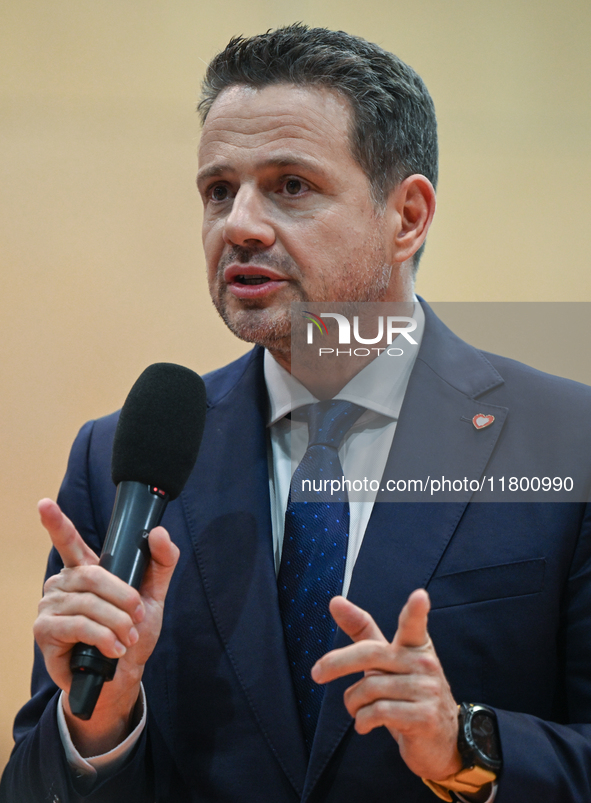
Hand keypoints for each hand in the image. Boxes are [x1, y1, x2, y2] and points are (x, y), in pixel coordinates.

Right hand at [33, 498, 178, 755]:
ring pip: (87, 603)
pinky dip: (102, 636)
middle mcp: (63, 583)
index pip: (69, 541)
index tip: (45, 504)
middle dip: (122, 595)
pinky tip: (114, 648)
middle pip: (93, 576)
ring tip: (129, 636)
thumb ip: (161, 560)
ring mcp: (50, 605)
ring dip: (116, 621)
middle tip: (138, 613)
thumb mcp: (153, 593)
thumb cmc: (132, 630)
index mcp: (85, 569)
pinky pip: (77, 626)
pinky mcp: (45, 630)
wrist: (122, 674)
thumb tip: (157, 531)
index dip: (56, 522)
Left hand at [311, 590, 461, 781]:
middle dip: (337, 663)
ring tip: (357, 709)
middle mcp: (424, 664)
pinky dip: (362, 720)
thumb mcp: (385, 660)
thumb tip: (335, 600)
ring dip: (353, 703)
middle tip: (316, 674)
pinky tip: (365, 723)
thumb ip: (362, 631)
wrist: (439, 738)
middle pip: (370, 654)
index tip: (419, 596)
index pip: (414, 625)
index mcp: (416, 645)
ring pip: (369, 688)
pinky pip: (378, 712)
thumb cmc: (406, 692)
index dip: (416, 611)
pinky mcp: (424, 717)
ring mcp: (427, 690)